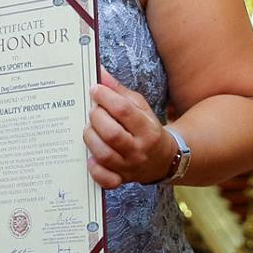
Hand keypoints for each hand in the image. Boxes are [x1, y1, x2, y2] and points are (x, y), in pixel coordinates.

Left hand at [84, 69, 174, 188]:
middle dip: (96, 118)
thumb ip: (118, 91)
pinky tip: (90, 156)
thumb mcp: (139, 106)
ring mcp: (130, 167)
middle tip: (92, 111)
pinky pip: (105, 180)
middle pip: (112, 134)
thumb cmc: (146, 128)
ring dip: (91, 138)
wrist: (163, 159)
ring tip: (89, 128)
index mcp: (148, 129)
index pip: (124, 111)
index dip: (105, 97)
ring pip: (105, 155)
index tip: (94, 89)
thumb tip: (99, 72)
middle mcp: (140, 150)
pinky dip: (95, 169)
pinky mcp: (121, 180)